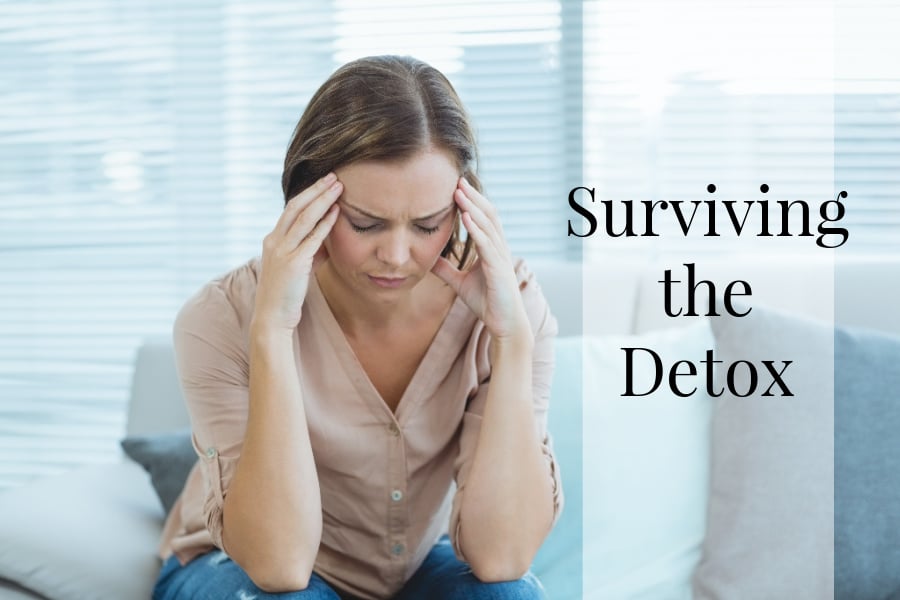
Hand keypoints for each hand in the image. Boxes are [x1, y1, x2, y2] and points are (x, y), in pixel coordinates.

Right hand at [252, 173, 341, 333]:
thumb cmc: (285, 295)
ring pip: (304, 218)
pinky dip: (325, 223)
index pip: (290, 209)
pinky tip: (336, 212)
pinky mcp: (294, 263)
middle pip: (296, 206)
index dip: (308, 194)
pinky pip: (311, 238)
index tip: (324, 183)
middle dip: (316, 189)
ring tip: (338, 187)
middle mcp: (274, 241)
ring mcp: (282, 251)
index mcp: (272, 240)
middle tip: (333, 176)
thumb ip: (309, 251)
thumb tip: (325, 240)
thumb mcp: (297, 268)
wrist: (272, 318)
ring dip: (322, 200)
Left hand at [431, 177, 529, 341]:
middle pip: (487, 215)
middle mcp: (499, 248)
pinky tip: (465, 217)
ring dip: (472, 207)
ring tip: (459, 192)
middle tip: (457, 179)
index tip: (456, 186)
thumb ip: (446, 269)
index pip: (482, 218)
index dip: (471, 201)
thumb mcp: (460, 282)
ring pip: (487, 226)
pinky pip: (487, 245)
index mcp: (492, 249)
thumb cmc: (487, 302)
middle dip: (473, 197)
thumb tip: (428, 258)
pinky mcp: (499, 270)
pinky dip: (476, 229)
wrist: (504, 324)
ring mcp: (500, 258)